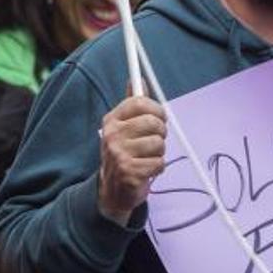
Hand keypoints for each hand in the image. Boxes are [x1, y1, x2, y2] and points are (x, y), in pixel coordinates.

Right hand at [98, 94, 166, 224]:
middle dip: (161, 133)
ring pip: (159, 144)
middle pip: (153, 122)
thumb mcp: (123, 127)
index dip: (156, 109)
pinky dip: (158, 168)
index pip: (140, 102)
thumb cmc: (123, 155)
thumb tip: (138, 80)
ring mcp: (119, 154)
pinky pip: (159, 163)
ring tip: (146, 158)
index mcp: (112, 120)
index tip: (159, 117)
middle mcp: (113, 135)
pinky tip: (146, 171)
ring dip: (159, 153)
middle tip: (154, 142)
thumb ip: (133, 105)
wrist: (111, 192)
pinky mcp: (130, 172)